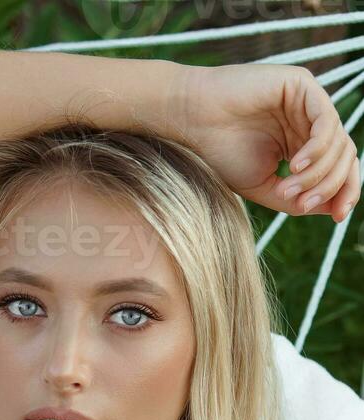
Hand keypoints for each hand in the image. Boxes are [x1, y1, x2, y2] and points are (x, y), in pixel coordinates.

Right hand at [173, 62, 360, 222]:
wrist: (192, 122)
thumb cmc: (220, 153)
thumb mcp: (263, 187)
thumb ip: (297, 200)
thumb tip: (333, 208)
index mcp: (302, 143)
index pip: (338, 167)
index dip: (344, 191)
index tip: (338, 217)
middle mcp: (309, 121)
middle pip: (344, 156)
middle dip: (331, 186)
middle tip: (304, 205)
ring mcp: (308, 102)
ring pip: (337, 142)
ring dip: (317, 173)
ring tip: (287, 188)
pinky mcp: (302, 85)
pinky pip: (326, 122)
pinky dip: (316, 149)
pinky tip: (294, 165)